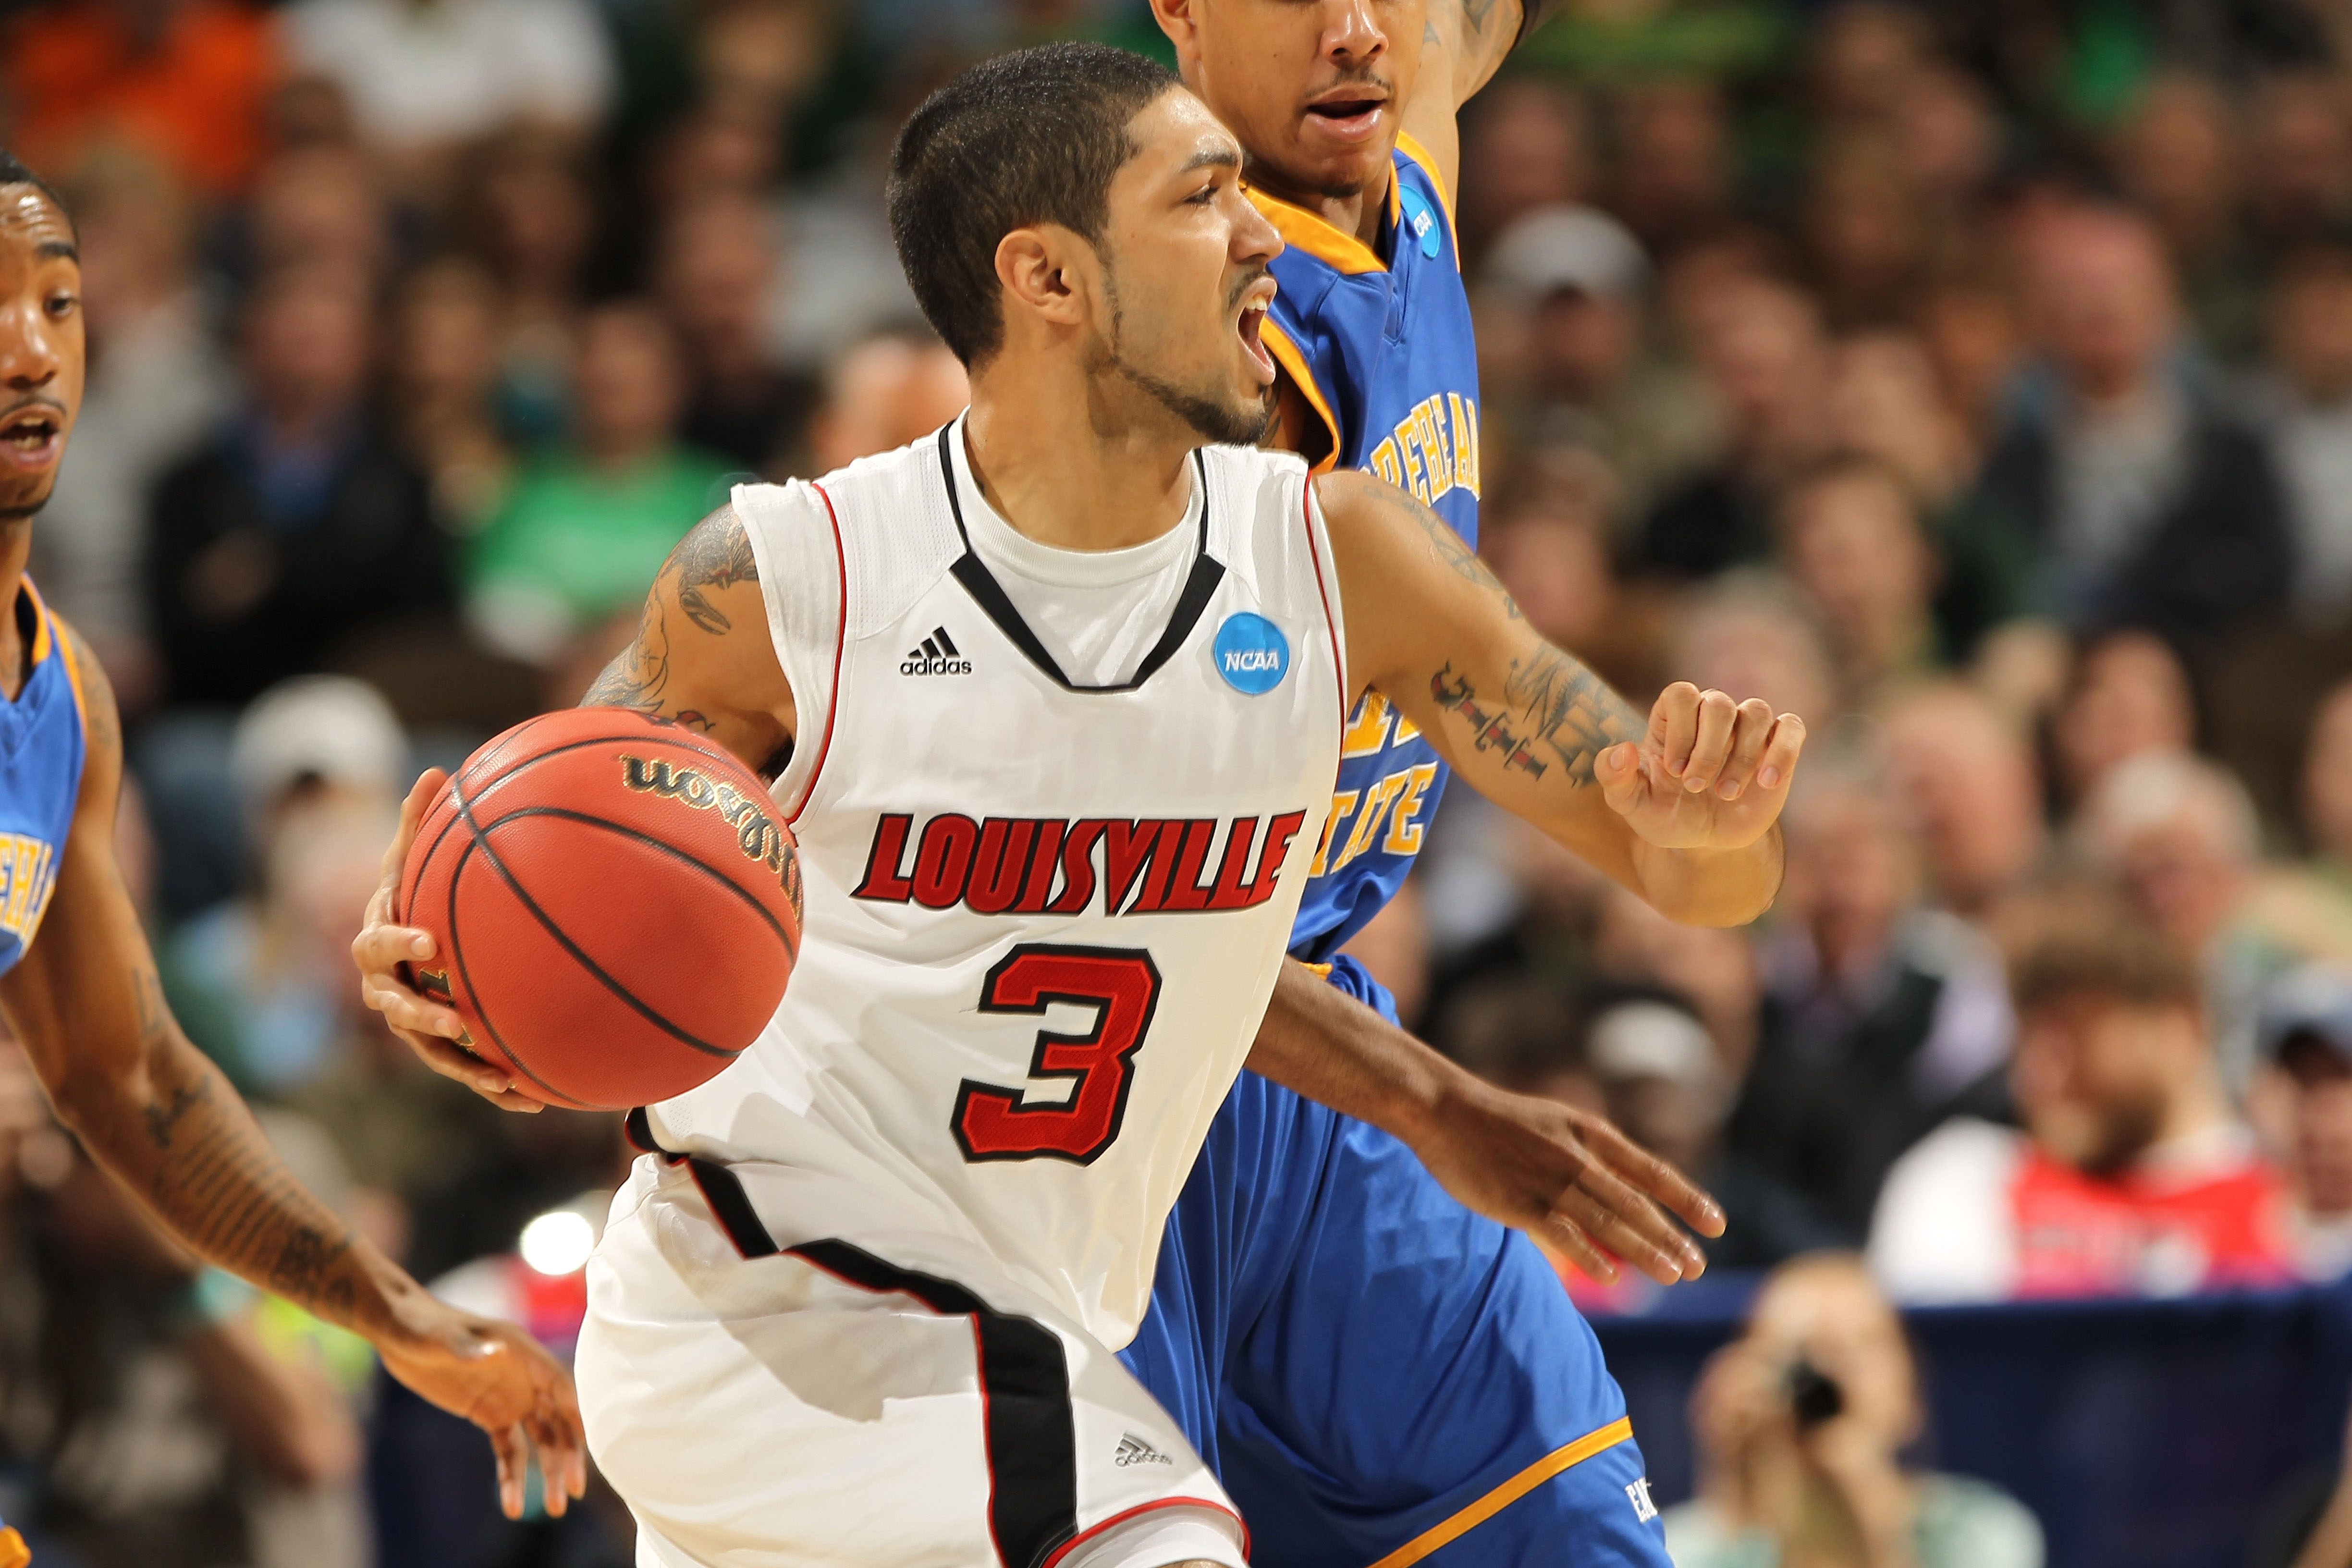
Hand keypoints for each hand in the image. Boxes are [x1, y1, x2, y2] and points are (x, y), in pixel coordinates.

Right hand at [352, 770, 546, 1112]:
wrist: (407, 943)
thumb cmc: (409, 896)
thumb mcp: (409, 859)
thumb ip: (418, 823)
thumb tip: (433, 771)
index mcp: (378, 944)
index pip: (377, 945)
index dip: (398, 943)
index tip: (427, 940)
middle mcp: (387, 991)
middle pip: (396, 1008)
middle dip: (423, 1015)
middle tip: (454, 1019)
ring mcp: (412, 1024)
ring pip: (431, 1050)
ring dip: (464, 1066)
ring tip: (499, 1077)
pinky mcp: (440, 1047)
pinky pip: (465, 1069)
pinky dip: (494, 1084)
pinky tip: (535, 1099)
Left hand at [377, 1302, 588, 1519]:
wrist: (399, 1331)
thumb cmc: (423, 1325)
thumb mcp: (441, 1337)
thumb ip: (468, 1348)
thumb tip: (495, 1353)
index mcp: (522, 1353)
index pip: (560, 1385)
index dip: (576, 1413)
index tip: (590, 1444)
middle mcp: (525, 1377)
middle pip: (557, 1420)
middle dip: (568, 1455)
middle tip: (574, 1491)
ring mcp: (510, 1398)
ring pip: (540, 1440)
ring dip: (548, 1472)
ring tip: (554, 1508)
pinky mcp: (490, 1414)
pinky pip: (509, 1449)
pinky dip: (513, 1476)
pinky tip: (513, 1506)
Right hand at [1409, 1071, 1723, 1285]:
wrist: (1446, 1110)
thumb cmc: (1501, 1124)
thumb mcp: (1556, 1127)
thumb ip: (1588, 1160)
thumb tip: (1623, 1199)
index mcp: (1591, 1134)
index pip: (1651, 1171)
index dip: (1687, 1198)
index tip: (1717, 1225)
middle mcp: (1578, 1156)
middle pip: (1636, 1203)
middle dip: (1672, 1236)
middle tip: (1698, 1266)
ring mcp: (1549, 1179)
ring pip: (1608, 1221)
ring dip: (1645, 1250)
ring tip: (1675, 1274)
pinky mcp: (1519, 1202)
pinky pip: (1562, 1233)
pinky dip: (1589, 1254)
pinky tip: (1611, 1275)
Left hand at [1597, 683, 1804, 852]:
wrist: (1705, 843)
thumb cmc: (1665, 815)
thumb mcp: (1631, 804)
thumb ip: (1614, 778)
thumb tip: (1621, 750)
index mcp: (1672, 718)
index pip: (1680, 694)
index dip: (1679, 730)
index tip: (1674, 771)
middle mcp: (1710, 715)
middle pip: (1718, 702)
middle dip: (1707, 749)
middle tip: (1695, 787)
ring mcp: (1746, 728)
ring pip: (1755, 712)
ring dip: (1741, 756)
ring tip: (1726, 795)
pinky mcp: (1776, 747)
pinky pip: (1791, 728)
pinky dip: (1782, 751)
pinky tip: (1767, 782)